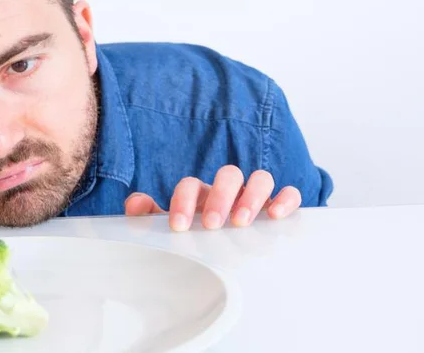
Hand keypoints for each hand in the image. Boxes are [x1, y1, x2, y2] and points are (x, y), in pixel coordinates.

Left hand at [124, 165, 300, 230]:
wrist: (223, 248)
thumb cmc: (196, 235)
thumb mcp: (172, 228)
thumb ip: (149, 215)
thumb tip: (135, 205)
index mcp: (200, 193)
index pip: (191, 184)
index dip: (183, 201)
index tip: (179, 225)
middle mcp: (227, 189)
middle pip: (228, 175)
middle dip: (219, 198)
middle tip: (211, 224)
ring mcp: (253, 195)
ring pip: (260, 178)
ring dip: (251, 197)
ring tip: (241, 222)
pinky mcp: (277, 204)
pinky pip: (287, 191)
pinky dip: (284, 198)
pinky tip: (274, 216)